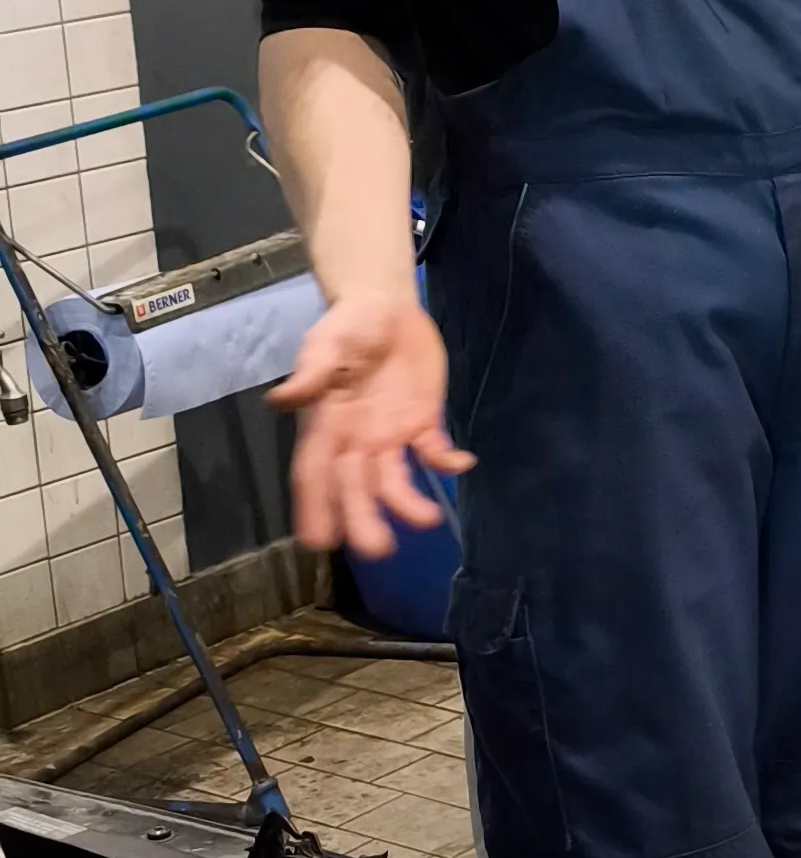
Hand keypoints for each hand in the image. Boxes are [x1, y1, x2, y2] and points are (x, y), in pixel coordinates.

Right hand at [270, 288, 472, 560]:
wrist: (386, 306)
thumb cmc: (348, 326)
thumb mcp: (326, 342)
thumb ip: (311, 373)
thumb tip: (280, 399)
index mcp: (326, 425)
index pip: (315, 473)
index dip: (315, 507)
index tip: (319, 541)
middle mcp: (356, 440)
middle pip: (356, 487)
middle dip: (364, 519)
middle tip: (378, 551)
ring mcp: (390, 434)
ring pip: (395, 479)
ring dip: (408, 502)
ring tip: (428, 519)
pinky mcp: (423, 422)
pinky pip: (434, 450)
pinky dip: (447, 461)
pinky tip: (463, 463)